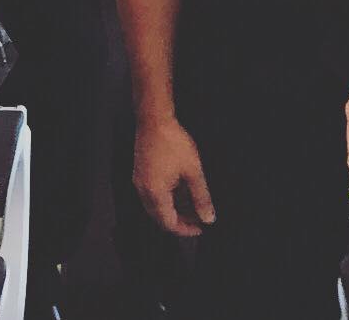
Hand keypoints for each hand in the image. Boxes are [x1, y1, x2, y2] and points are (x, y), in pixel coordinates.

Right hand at [133, 115, 215, 237]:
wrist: (154, 118)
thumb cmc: (172, 142)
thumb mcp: (193, 171)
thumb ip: (201, 197)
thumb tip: (208, 218)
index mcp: (155, 194)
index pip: (169, 224)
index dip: (186, 229)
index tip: (200, 228)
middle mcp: (143, 191)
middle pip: (160, 217)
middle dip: (180, 221)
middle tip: (198, 217)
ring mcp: (140, 181)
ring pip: (156, 206)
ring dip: (173, 209)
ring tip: (192, 203)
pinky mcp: (140, 172)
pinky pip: (152, 193)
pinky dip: (166, 197)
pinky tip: (179, 189)